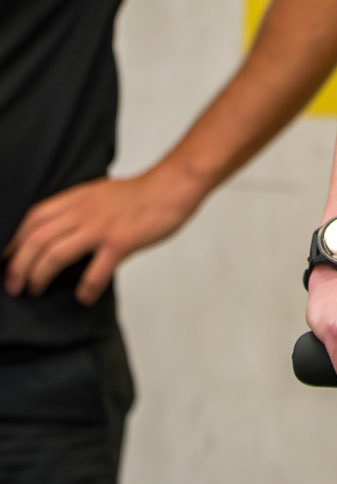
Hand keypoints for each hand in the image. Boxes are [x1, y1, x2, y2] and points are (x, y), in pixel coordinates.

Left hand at [4, 168, 202, 303]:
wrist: (173, 186)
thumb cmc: (142, 193)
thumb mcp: (99, 193)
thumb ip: (77, 210)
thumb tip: (60, 233)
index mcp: (76, 198)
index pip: (31, 219)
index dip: (12, 242)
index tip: (5, 260)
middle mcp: (83, 212)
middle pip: (35, 240)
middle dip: (17, 266)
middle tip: (13, 285)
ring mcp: (101, 227)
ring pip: (54, 255)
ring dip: (38, 276)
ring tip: (35, 290)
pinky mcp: (120, 242)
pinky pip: (95, 272)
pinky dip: (85, 289)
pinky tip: (84, 297)